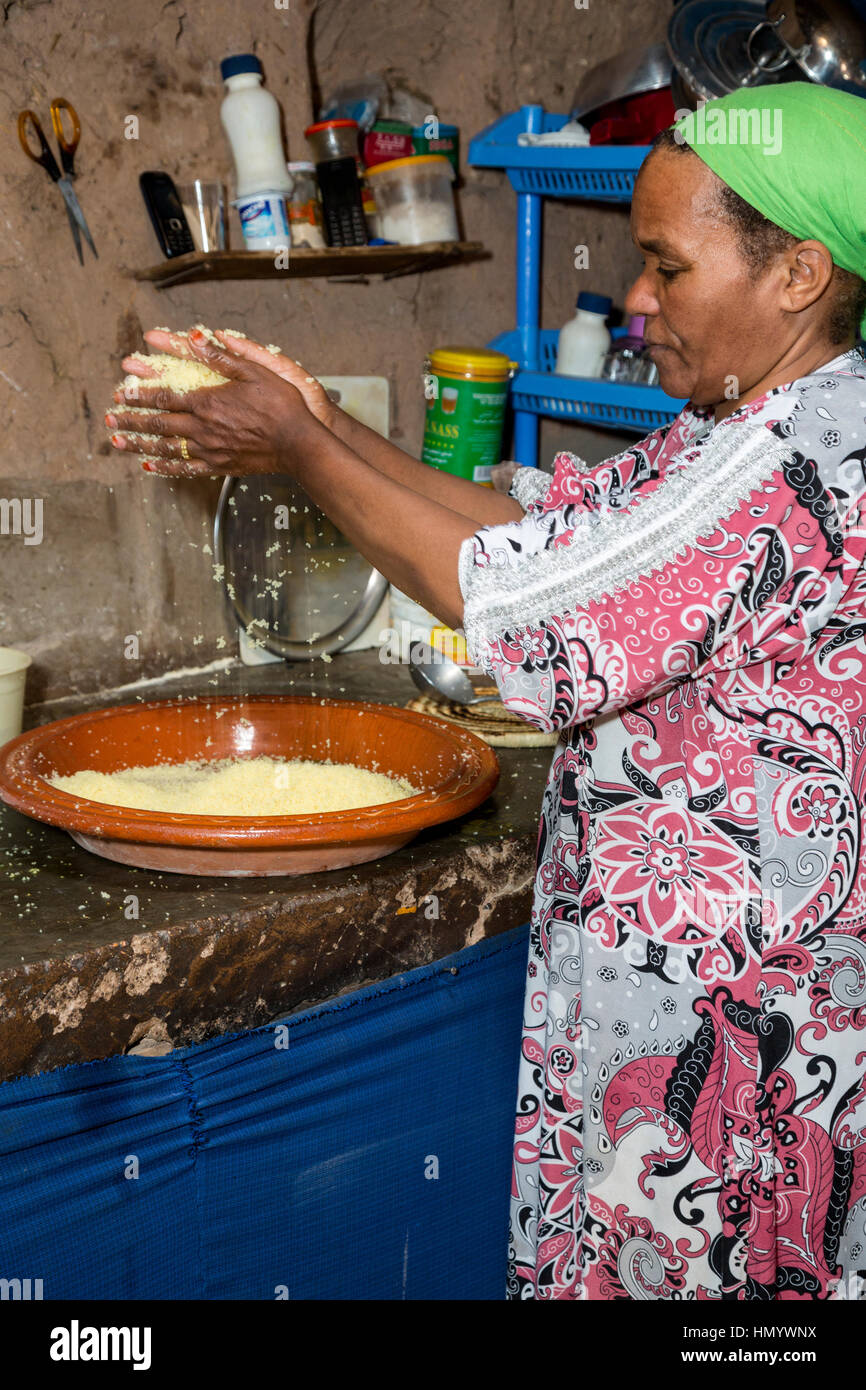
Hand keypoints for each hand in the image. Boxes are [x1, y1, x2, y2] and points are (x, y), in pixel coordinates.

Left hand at [106, 328, 323, 476]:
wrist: (298, 444)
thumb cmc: (280, 404)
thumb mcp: (254, 371)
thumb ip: (221, 357)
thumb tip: (194, 338)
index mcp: (207, 402)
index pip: (164, 397)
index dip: (139, 395)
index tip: (119, 392)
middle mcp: (202, 428)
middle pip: (158, 424)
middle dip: (130, 421)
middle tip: (108, 420)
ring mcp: (209, 450)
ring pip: (166, 448)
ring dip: (138, 445)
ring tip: (118, 443)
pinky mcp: (219, 466)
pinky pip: (186, 468)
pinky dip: (165, 467)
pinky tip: (150, 466)